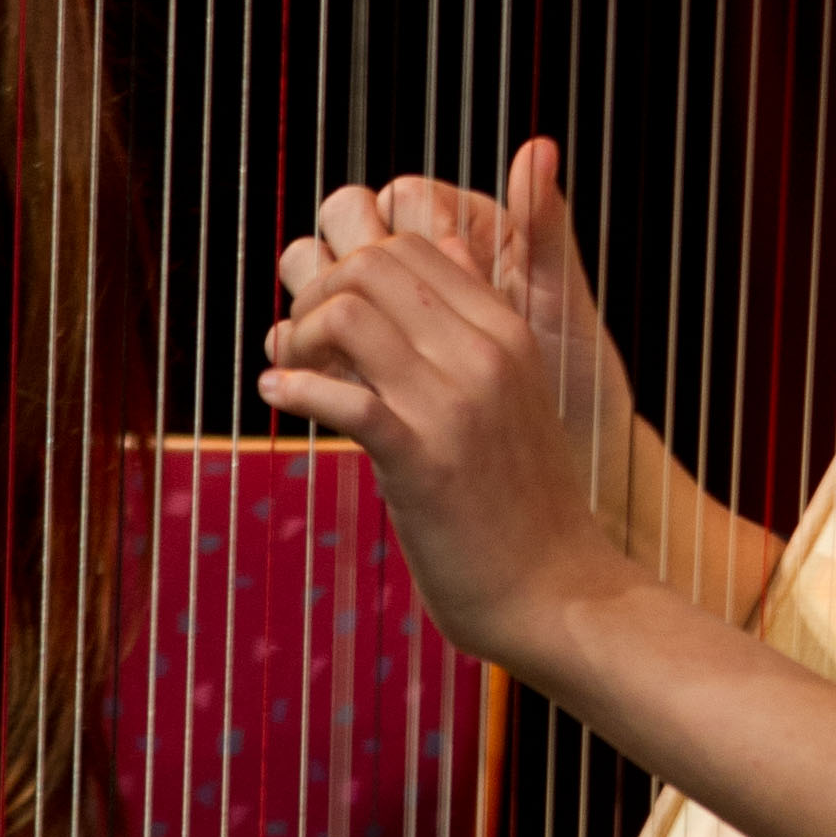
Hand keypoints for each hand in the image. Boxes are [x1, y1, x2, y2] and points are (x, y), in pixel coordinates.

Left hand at [263, 178, 608, 679]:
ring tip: (289, 373)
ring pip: (348, 315)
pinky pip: (342, 398)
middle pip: (372, 265)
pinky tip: (277, 398)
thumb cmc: (522, 501)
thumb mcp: (514, 395)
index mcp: (507, 331)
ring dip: (298, 337)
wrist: (557, 591)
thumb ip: (475, 331)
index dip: (352, 268)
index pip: (412, 245)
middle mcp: (484, 354)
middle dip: (317, 292)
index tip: (331, 317)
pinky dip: (294, 389)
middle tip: (300, 344)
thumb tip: (438, 258)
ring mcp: (454, 406)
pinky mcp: (422, 462)